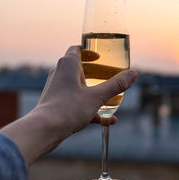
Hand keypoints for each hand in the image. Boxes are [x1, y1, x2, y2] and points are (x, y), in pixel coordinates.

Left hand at [0, 45, 137, 164]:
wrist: (44, 130)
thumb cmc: (68, 109)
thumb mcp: (97, 96)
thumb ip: (116, 85)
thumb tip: (134, 74)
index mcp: (68, 65)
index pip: (77, 49)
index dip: (90, 51)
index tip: (101, 56)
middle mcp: (59, 74)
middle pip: (80, 68)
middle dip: (96, 73)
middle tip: (110, 76)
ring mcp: (57, 89)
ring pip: (79, 87)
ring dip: (94, 91)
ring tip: (111, 99)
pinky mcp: (56, 104)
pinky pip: (76, 102)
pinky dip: (90, 108)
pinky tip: (108, 120)